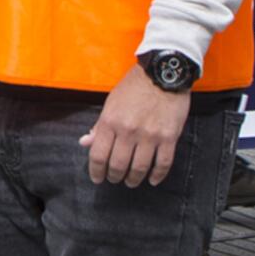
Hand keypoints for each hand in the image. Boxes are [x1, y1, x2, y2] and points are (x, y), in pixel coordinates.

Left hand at [80, 64, 191, 186]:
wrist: (162, 74)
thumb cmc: (133, 88)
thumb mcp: (110, 103)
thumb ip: (99, 125)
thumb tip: (85, 142)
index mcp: (110, 121)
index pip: (98, 155)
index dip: (95, 171)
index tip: (97, 178)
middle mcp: (128, 131)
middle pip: (118, 165)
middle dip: (114, 176)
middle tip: (114, 179)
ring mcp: (150, 135)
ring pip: (140, 167)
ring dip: (134, 178)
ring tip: (130, 181)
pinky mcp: (169, 137)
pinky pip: (163, 163)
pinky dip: (157, 175)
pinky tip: (152, 180)